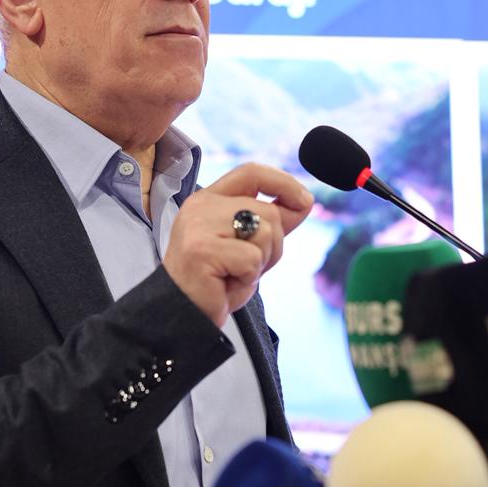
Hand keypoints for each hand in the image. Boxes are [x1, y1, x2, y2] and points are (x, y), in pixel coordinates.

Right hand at [164, 163, 314, 327]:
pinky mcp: (202, 250)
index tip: (304, 201)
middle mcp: (201, 206)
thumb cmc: (215, 281)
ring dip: (260, 263)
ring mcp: (199, 226)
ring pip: (264, 233)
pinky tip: (226, 284)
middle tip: (248, 267)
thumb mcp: (247, 245)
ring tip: (234, 274)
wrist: (183, 314)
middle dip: (273, 246)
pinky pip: (251, 259)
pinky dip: (248, 278)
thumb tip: (304, 201)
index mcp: (209, 199)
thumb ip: (270, 222)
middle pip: (268, 211)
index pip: (251, 173)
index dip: (283, 183)